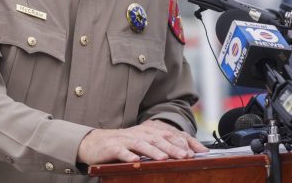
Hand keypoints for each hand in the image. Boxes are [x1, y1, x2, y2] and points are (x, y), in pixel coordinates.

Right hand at [77, 119, 207, 164]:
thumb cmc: (122, 145)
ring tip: (164, 158)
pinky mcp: (112, 147)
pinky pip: (121, 151)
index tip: (197, 152)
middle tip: (185, 156)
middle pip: (158, 138)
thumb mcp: (141, 143)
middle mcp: (138, 133)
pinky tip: (136, 161)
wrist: (94, 142)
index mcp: (147, 132)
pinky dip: (129, 156)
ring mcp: (125, 139)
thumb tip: (183, 153)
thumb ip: (158, 146)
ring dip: (154, 151)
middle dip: (173, 147)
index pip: (168, 134)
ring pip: (141, 144)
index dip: (183, 142)